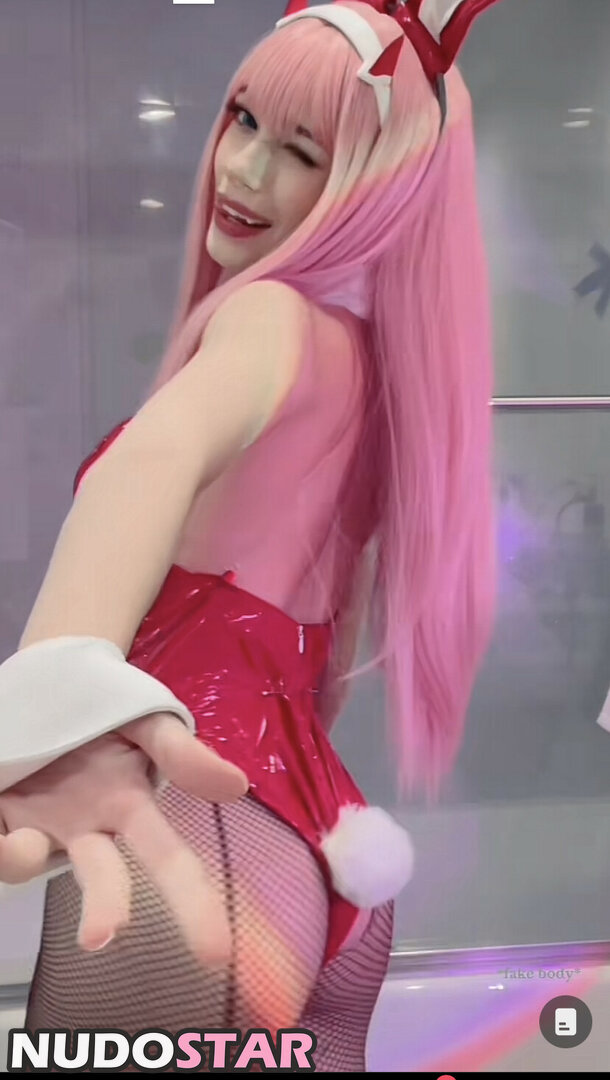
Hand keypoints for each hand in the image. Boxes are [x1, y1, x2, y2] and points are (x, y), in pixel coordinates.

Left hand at [0, 713, 247, 963]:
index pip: (170, 862)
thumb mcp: (146, 721)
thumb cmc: (105, 710)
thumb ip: (182, 753)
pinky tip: (6, 835)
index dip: (195, 907)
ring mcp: (37, 828)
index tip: (216, 954)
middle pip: (104, 880)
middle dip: (105, 909)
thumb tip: (237, 787)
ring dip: (24, 860)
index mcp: (129, 806)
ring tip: (21, 844)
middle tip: (97, 937)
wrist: (48, 685)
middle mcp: (85, 830)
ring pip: (31, 863)